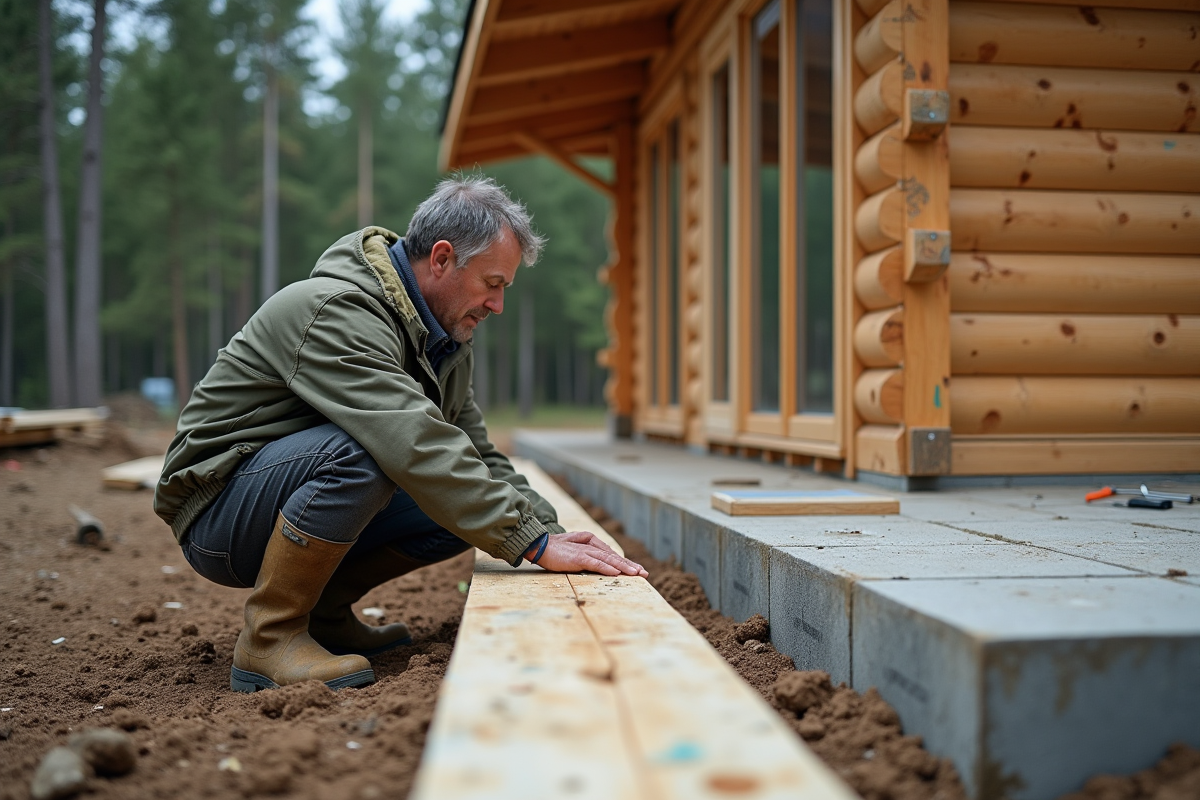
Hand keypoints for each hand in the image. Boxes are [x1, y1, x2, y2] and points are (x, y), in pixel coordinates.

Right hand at [531, 532, 647, 576]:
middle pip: (614, 557)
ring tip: (636, 574)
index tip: (637, 571)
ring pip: (608, 560)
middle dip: (630, 566)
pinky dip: (606, 568)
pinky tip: (616, 572)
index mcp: (591, 543)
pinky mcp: (578, 557)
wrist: (538, 545)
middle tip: (644, 574)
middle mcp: (590, 545)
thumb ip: (589, 555)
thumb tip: (605, 565)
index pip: (611, 555)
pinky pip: (595, 563)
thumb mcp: (575, 551)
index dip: (625, 563)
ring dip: (623, 567)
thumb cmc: (556, 550)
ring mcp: (585, 550)